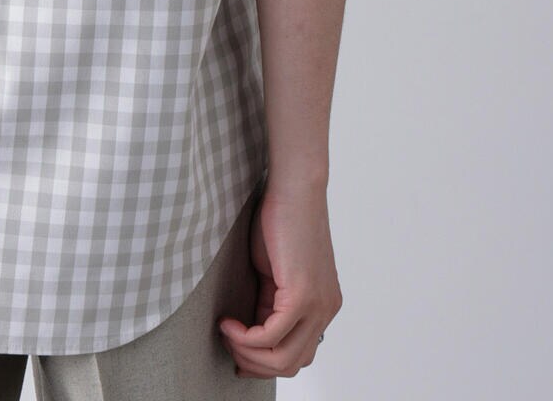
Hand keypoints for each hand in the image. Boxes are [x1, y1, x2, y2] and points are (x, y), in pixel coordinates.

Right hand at [218, 177, 341, 378]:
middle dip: (254, 364)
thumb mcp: (275, 273)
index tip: (236, 353)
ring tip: (226, 332)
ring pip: (283, 358)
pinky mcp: (302, 296)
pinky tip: (227, 322)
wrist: (294, 189)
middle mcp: (326, 310)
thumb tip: (252, 330)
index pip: (297, 354)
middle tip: (228, 346)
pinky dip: (245, 337)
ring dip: (247, 353)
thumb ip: (270, 303)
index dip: (264, 361)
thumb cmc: (281, 220)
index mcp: (323, 306)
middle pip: (291, 364)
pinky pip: (271, 336)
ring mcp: (317, 305)